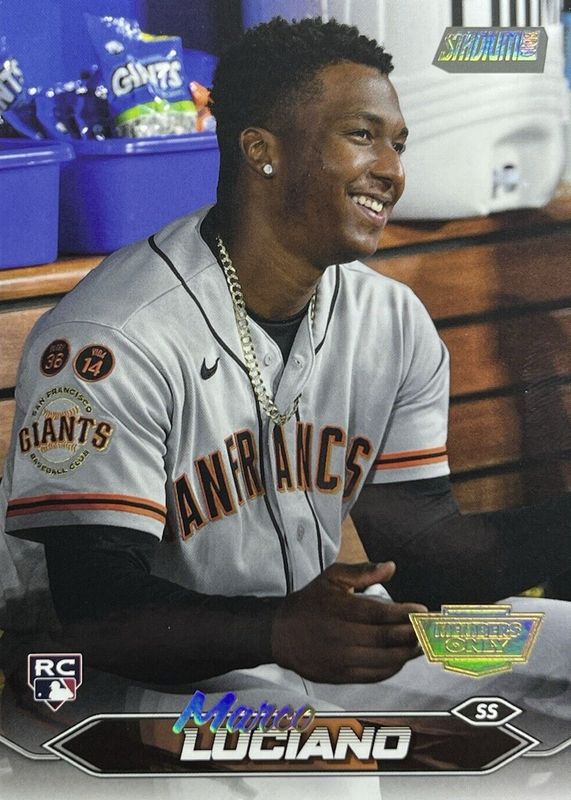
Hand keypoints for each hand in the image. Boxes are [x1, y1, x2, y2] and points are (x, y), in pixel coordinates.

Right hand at [271, 561, 426, 683]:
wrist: (281, 633)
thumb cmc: (311, 602)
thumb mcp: (332, 578)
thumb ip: (362, 572)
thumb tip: (391, 567)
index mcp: (341, 608)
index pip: (380, 613)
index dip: (405, 613)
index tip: (423, 611)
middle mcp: (342, 636)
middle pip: (385, 638)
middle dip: (412, 634)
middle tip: (429, 630)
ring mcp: (341, 659)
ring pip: (383, 660)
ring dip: (406, 654)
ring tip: (421, 645)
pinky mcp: (340, 675)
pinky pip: (373, 675)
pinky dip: (391, 668)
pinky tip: (401, 659)